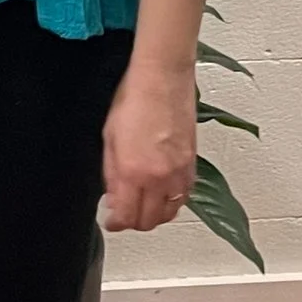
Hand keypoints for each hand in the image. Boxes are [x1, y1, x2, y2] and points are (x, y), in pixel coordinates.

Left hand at [101, 59, 195, 233]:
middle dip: (134, 222)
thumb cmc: (134, 98)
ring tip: (143, 206)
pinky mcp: (192, 164)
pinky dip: (173, 202)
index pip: (126, 217)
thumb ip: (111, 174)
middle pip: (149, 221)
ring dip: (155, 215)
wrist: (162, 78)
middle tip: (124, 214)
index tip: (111, 220)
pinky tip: (163, 194)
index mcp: (133, 171)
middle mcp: (158, 177)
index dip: (116, 223)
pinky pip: (184, 197)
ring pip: (170, 213)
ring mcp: (179, 172)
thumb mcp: (109, 137)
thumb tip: (112, 198)